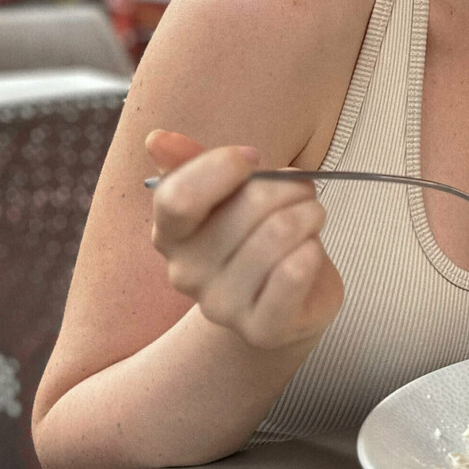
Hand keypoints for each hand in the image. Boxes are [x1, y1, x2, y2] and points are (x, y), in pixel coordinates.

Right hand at [145, 130, 343, 350]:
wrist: (286, 301)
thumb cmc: (257, 237)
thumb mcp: (229, 195)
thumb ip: (194, 165)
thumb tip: (157, 139)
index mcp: (171, 234)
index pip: (179, 196)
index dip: (224, 167)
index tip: (253, 158)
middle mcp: (186, 272)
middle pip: (249, 206)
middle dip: (290, 188)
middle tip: (301, 193)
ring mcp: (221, 306)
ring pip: (279, 234)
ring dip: (310, 215)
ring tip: (311, 219)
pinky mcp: (261, 328)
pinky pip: (293, 275)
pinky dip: (312, 253)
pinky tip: (311, 252)